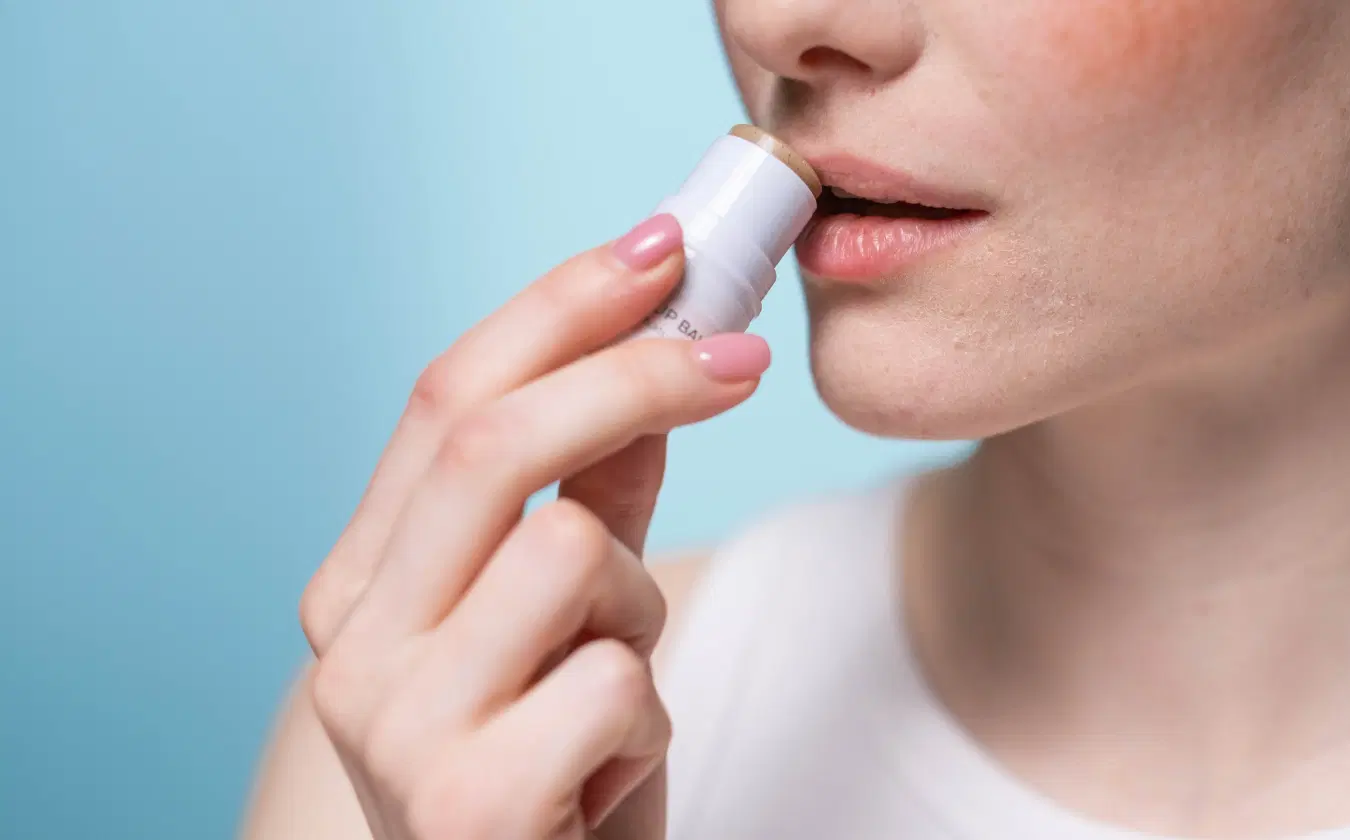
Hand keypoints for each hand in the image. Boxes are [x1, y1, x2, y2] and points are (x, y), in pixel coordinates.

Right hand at [298, 215, 767, 838]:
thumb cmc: (553, 779)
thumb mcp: (572, 622)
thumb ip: (593, 498)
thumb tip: (654, 357)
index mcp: (357, 588)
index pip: (442, 399)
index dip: (558, 308)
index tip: (662, 251)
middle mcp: (350, 647)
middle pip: (491, 440)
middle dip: (634, 373)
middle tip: (742, 359)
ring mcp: (395, 727)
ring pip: (570, 553)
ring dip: (638, 611)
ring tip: (615, 689)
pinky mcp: (470, 803)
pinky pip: (616, 679)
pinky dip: (645, 718)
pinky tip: (607, 778)